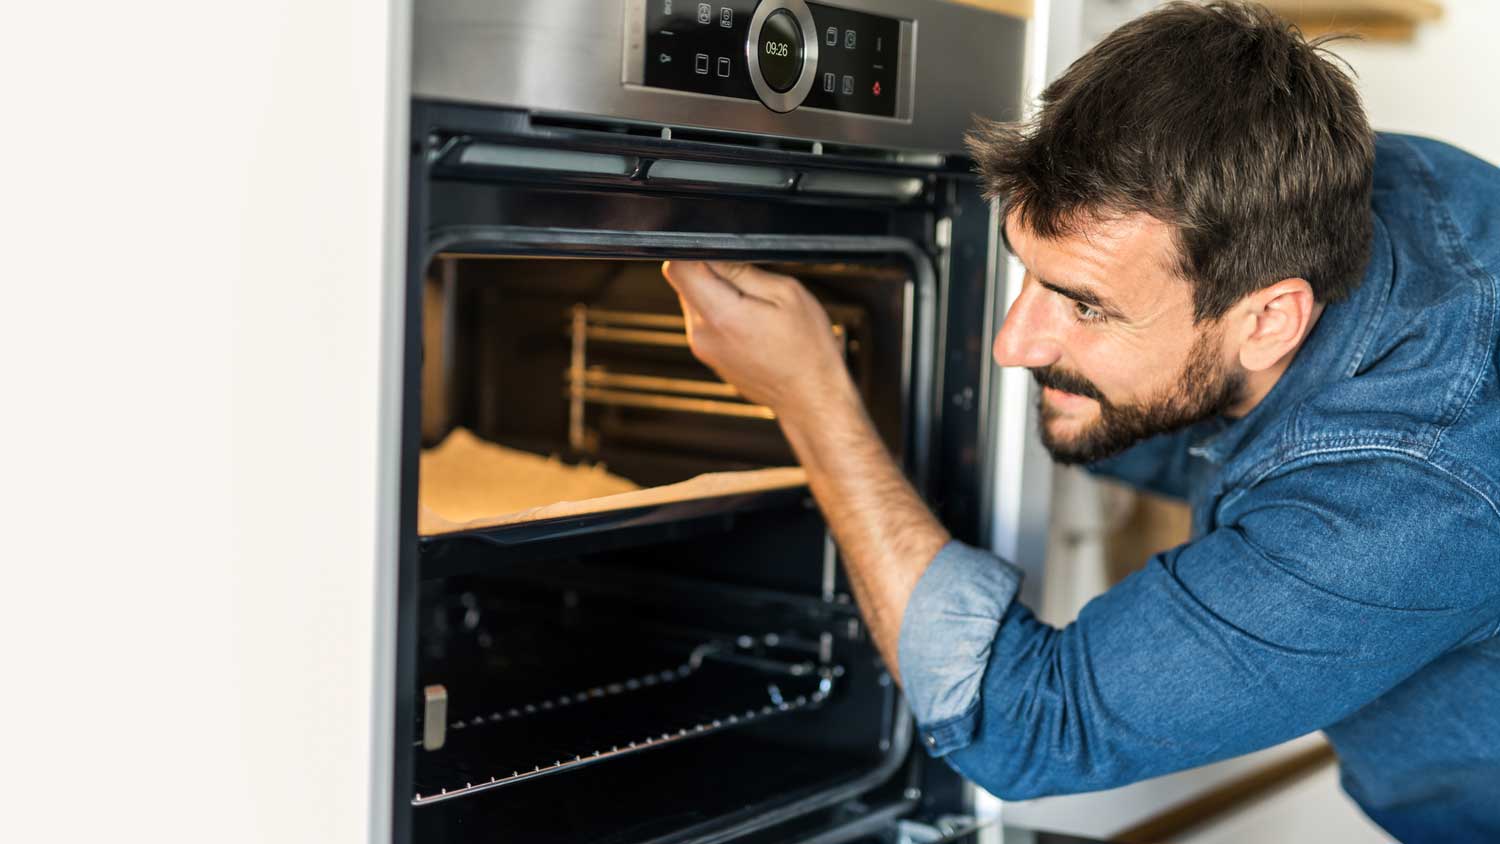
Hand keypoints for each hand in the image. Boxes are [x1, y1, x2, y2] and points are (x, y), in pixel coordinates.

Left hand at [661, 261, 855, 422]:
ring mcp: (702, 348)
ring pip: (695, 300)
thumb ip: (743, 271)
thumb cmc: (807, 349)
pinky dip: (722, 314)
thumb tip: (714, 253)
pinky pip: (705, 321)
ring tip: (756, 309)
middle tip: (751, 286)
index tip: (724, 256)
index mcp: (721, 316)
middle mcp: (702, 335)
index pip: (678, 268)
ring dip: (718, 294)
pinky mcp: (708, 357)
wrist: (809, 396)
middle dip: (712, 274)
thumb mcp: (786, 293)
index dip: (698, 253)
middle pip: (684, 283)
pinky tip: (752, 325)